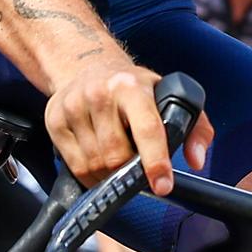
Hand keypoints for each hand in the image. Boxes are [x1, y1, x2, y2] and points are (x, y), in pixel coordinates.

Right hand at [45, 58, 213, 194]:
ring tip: (118, 164)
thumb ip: (195, 129)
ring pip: (95, 165)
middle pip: (116, 156)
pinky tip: (99, 162)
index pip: (146, 129)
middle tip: (137, 171)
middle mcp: (99, 93)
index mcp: (132, 87)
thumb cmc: (134, 89)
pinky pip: (75, 166)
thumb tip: (197, 161)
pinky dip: (91, 176)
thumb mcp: (169, 96)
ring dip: (110, 177)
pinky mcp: (54, 120)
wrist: (86, 66)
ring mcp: (73, 106)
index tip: (163, 185)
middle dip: (130, 173)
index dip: (156, 161)